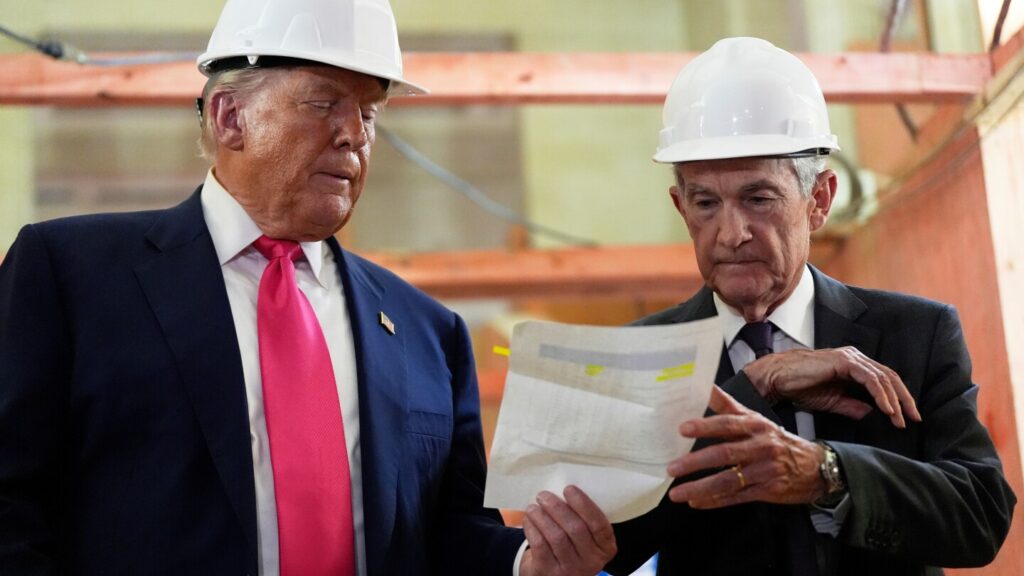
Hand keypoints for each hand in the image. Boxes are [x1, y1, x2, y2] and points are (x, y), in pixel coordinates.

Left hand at [519, 485, 616, 575]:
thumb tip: (565, 489)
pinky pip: (540, 545)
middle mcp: (592, 561)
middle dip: (557, 507)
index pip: (599, 525)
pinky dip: (532, 528)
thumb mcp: (586, 537)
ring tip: (533, 507)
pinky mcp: (549, 571)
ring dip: (542, 517)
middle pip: (575, 528)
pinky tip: (529, 519)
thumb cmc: (571, 545)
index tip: (568, 489)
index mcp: (605, 547)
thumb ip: (583, 517)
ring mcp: (570, 569)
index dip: (584, 505)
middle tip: (543, 495)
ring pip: (556, 536)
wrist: (555, 574)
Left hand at [666, 387, 826, 507]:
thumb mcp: (756, 419)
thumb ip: (728, 405)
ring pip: (728, 480)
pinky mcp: (767, 491)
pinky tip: (696, 502)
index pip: (728, 423)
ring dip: (701, 487)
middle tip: (672, 467)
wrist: (815, 466)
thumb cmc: (777, 440)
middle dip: (696, 461)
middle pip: (725, 453)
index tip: (683, 428)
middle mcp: (760, 447)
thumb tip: (705, 386)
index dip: (705, 425)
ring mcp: (764, 470)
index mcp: (756, 426)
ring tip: (678, 492)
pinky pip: (737, 497)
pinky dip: (715, 501)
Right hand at [743, 346, 920, 427]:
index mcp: (854, 367)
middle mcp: (856, 359)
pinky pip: (870, 378)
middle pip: (890, 377)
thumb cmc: (800, 388)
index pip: (884, 381)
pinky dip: (881, 395)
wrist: (778, 379)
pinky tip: (886, 410)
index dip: (899, 399)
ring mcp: (851, 357)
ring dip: (895, 400)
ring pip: (883, 378)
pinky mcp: (844, 361)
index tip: (907, 419)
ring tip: (899, 419)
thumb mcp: (832, 402)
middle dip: (904, 400)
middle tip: (913, 419)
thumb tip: (871, 414)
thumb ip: (853, 406)